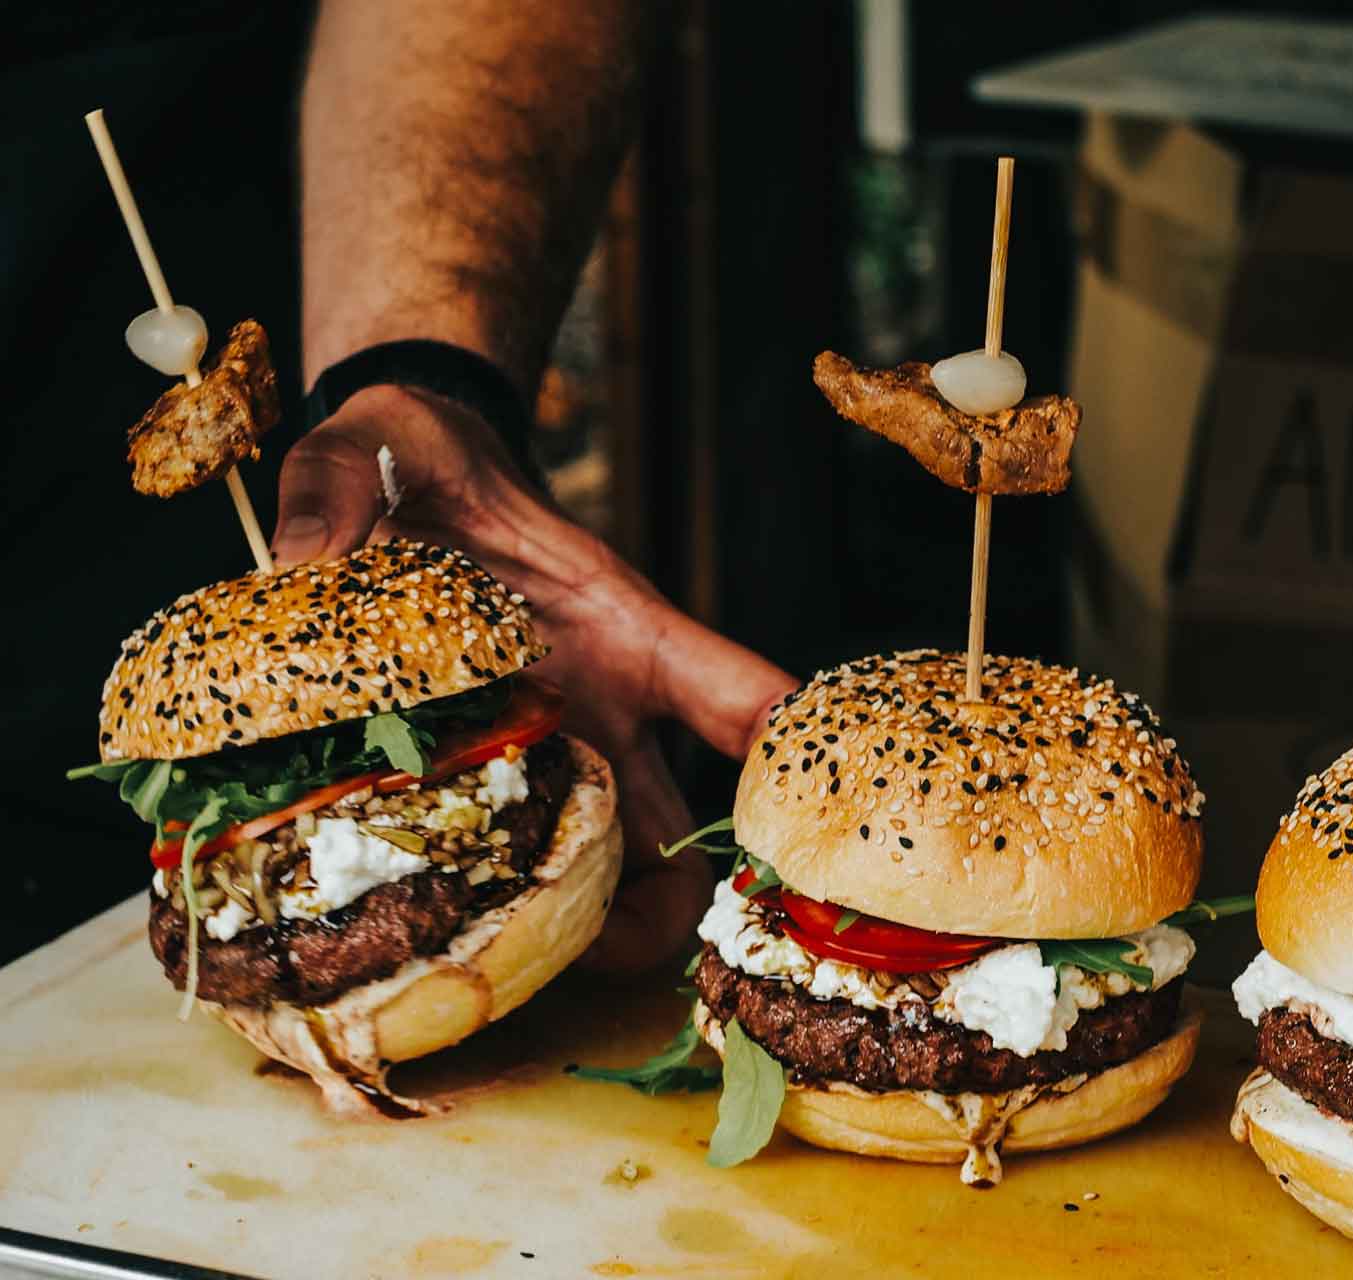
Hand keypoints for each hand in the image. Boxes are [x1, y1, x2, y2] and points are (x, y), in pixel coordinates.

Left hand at [271, 384, 795, 970]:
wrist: (397, 481)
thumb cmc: (416, 464)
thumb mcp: (372, 451)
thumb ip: (333, 493)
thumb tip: (305, 567)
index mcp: (620, 631)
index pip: (735, 694)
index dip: (786, 762)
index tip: (803, 824)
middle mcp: (610, 711)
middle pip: (693, 832)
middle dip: (674, 914)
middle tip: (602, 954)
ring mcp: (562, 758)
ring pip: (620, 877)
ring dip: (594, 936)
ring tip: (515, 967)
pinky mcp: (499, 784)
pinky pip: (528, 870)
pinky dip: (511, 916)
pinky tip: (441, 937)